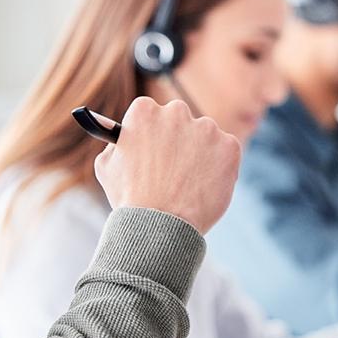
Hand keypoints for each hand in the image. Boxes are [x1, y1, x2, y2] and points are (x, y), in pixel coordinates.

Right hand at [93, 96, 240, 234]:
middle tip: (174, 165)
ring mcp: (206, 128)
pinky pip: (226, 152)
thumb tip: (122, 135)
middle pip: (179, 119)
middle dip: (178, 138)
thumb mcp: (107, 167)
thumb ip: (115, 144)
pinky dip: (220, 167)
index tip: (153, 147)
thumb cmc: (130, 199)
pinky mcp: (229, 146)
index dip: (151, 133)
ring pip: (205, 136)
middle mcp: (176, 112)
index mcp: (145, 111)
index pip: (151, 112)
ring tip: (188, 184)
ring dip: (200, 153)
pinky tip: (204, 187)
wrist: (160, 227)